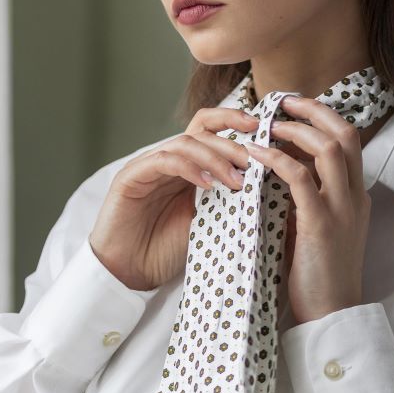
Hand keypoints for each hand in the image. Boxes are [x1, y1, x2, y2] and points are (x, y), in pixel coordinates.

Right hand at [88, 107, 258, 289]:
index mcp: (186, 167)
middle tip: (252, 162)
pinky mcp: (130, 177)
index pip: (208, 129)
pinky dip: (188, 169)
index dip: (232, 120)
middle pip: (200, 133)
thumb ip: (226, 198)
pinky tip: (208, 185)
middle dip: (230, 144)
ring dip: (214, 159)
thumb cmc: (166, 249)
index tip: (259, 128)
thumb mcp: (207, 220)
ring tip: (235, 181)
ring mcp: (147, 166)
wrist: (130, 272)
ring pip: (184, 144)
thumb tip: (263, 184)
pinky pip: (163, 161)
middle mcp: (167, 161)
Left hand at [245, 95, 369, 324]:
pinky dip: (276, 160)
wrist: (331, 313)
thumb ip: (309, 199)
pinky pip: (299, 179)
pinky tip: (255, 155)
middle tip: (283, 101)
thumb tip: (282, 171)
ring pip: (329, 148)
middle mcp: (355, 196)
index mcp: (356, 196)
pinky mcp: (321, 225)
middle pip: (345, 133)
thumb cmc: (318, 274)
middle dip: (314, 110)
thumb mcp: (319, 227)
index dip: (323, 117)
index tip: (295, 109)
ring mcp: (341, 209)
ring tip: (268, 125)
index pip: (349, 140)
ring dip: (296, 131)